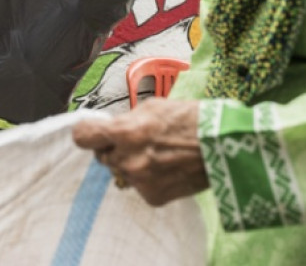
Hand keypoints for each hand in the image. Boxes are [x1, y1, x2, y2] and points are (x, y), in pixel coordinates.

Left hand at [71, 99, 206, 205]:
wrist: (223, 147)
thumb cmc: (191, 120)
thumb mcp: (154, 107)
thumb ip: (127, 120)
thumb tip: (111, 127)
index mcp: (124, 133)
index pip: (82, 137)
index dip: (87, 133)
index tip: (93, 132)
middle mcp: (127, 160)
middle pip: (103, 157)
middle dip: (115, 149)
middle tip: (137, 142)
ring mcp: (139, 181)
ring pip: (122, 173)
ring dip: (133, 165)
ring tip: (160, 155)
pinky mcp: (152, 197)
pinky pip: (140, 187)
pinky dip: (150, 180)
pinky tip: (169, 169)